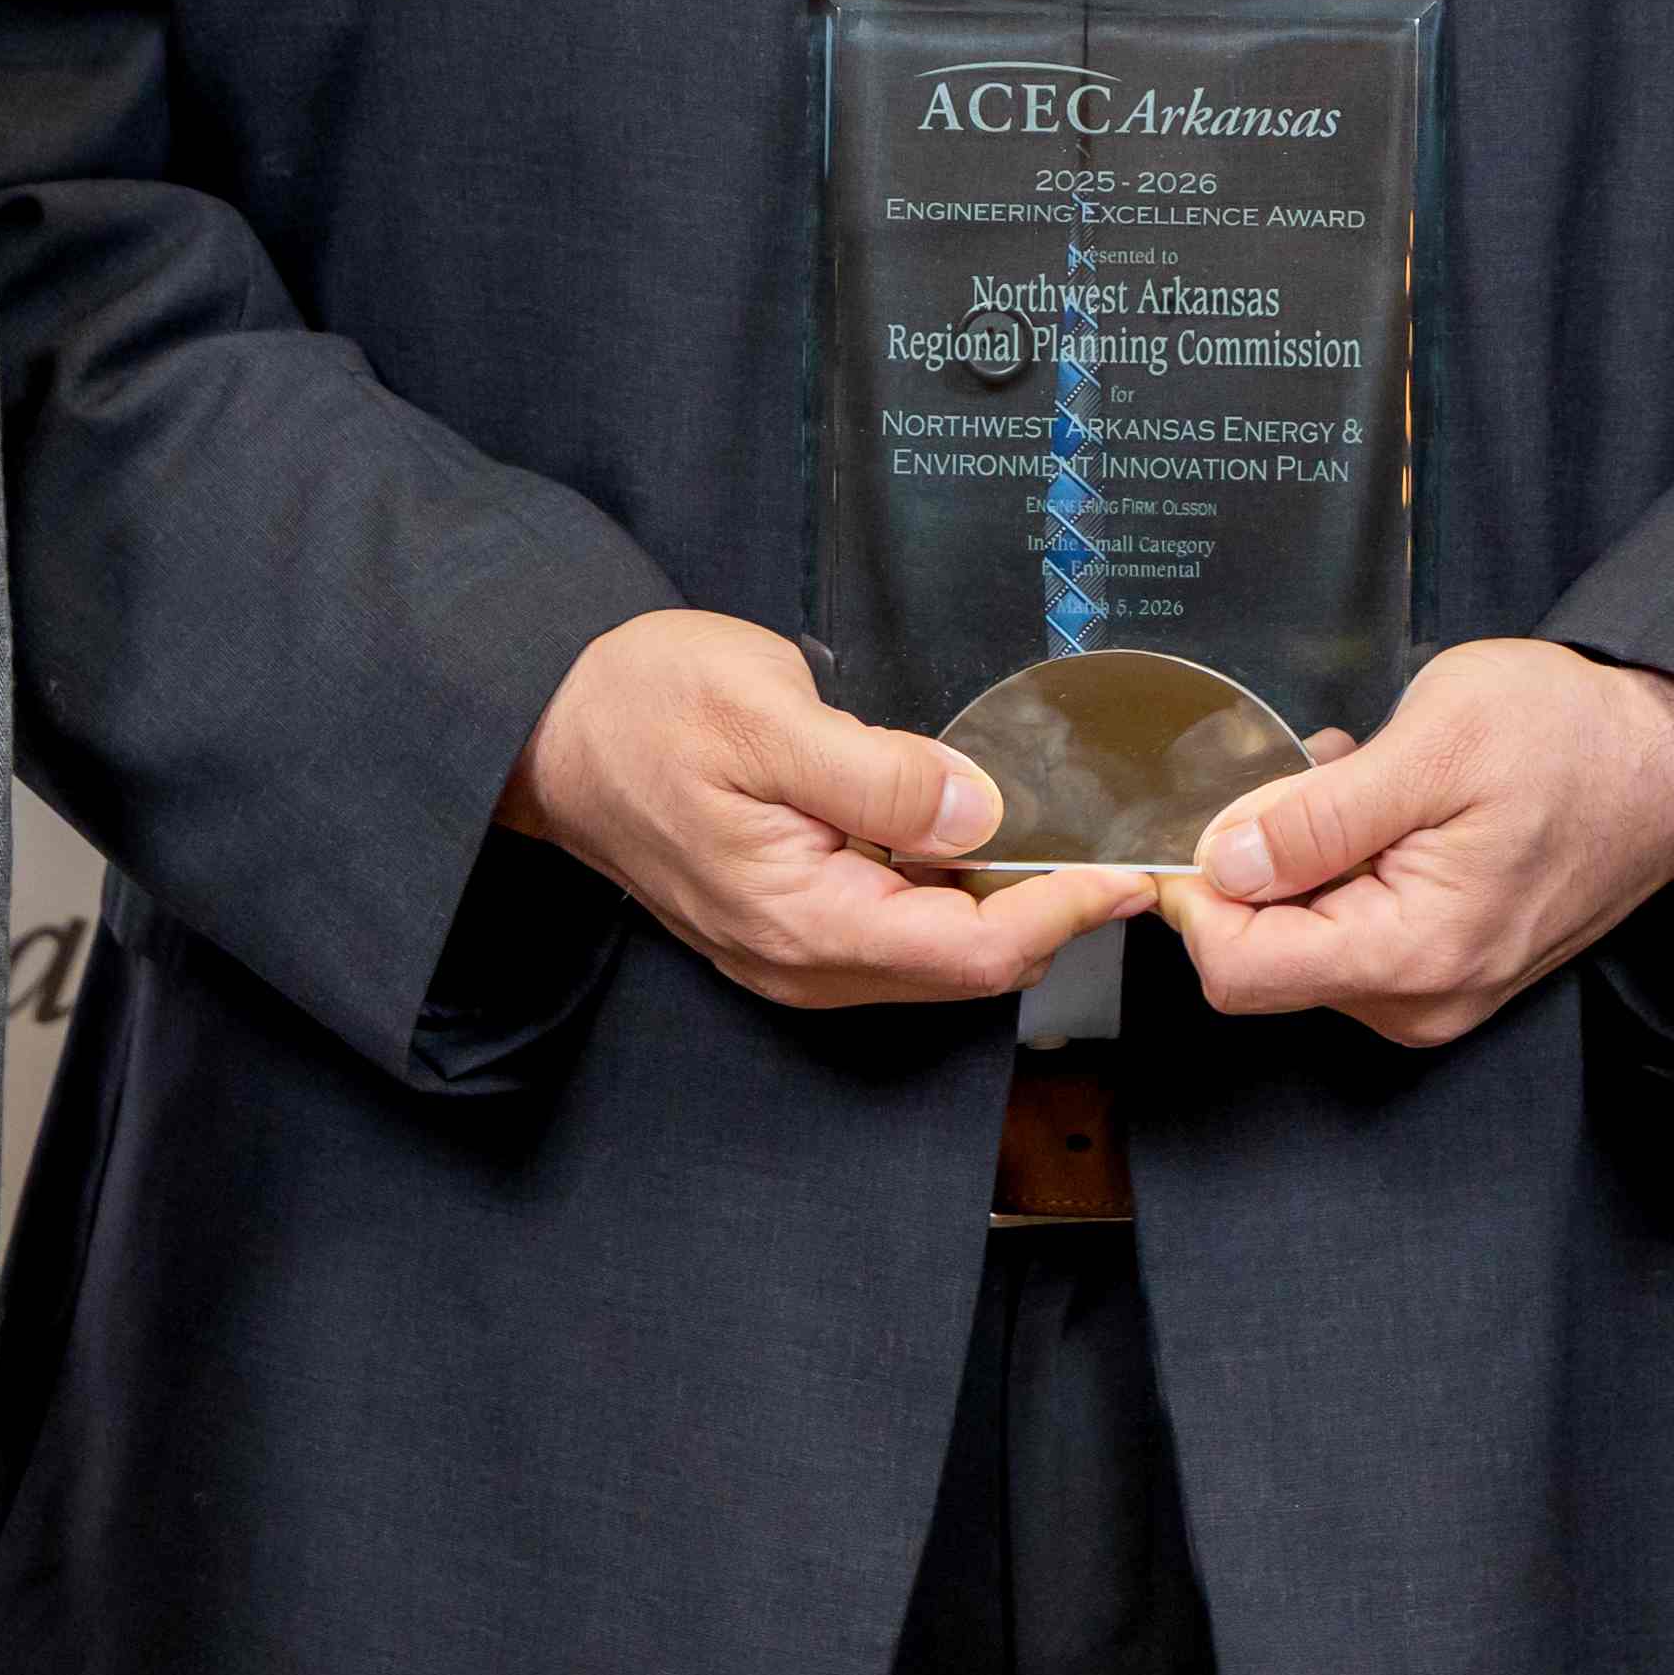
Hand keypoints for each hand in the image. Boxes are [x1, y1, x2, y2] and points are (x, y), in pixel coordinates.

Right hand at [505, 609, 1156, 1013]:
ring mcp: (790, 951)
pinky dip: (948, 894)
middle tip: (1117, 849)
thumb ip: (880, 775)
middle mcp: (800, 960)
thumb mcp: (765, 713)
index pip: (971, 950)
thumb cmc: (638, 707)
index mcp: (801, 919)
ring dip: (1001, 907)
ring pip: (933, 954)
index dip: (1062, 912)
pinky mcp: (785, 925)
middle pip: (964, 966)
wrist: (543, 726)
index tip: (1130, 870)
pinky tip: (975, 838)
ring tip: (1065, 840)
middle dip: (1047, 915)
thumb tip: (983, 814)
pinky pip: (892, 930)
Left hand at [1150, 639, 1673, 1054]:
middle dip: (1259, 865)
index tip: (1205, 813)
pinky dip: (1342, 871)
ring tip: (1369, 783)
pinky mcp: (1446, 975)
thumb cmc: (1572, 738)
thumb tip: (1220, 862)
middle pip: (1263, 961)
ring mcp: (1435, 996)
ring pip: (1301, 945)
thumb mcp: (1435, 744)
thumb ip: (1320, 815)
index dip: (1196, 893)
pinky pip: (1348, 936)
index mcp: (1414, 954)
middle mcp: (1420, 1002)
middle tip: (1316, 773)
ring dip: (1304, 860)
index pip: (1240, 969)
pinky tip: (1388, 811)